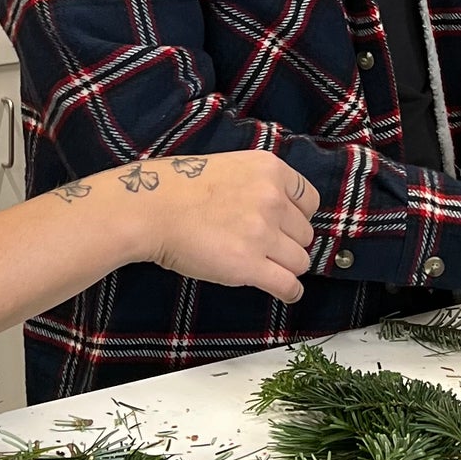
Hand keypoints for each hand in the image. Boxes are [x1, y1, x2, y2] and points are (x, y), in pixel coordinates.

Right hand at [138, 151, 316, 301]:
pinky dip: (290, 292)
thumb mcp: (231, 167)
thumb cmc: (179, 188)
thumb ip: (260, 183)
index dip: (297, 216)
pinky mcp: (248, 265)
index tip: (285, 225)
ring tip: (268, 268)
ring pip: (300, 261)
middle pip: (306, 234)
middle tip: (266, 247)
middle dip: (289, 243)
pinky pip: (287, 284)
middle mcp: (272, 199)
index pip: (310, 201)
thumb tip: (280, 208)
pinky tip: (286, 292)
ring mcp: (262, 233)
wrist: (150, 208)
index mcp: (270, 170)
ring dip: (286, 267)